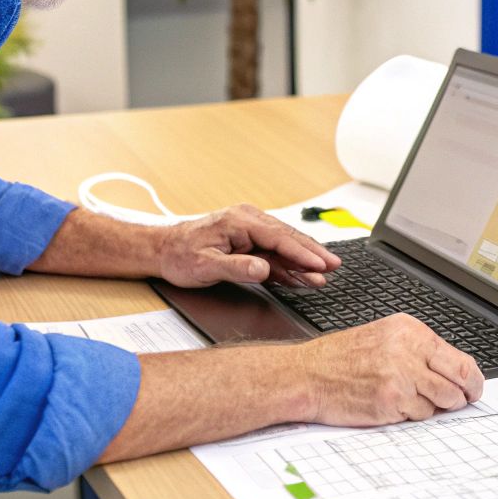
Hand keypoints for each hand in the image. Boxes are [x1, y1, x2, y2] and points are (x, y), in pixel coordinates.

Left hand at [156, 204, 340, 287]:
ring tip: (323, 275)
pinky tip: (301, 277)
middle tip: (334, 266)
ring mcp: (248, 231)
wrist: (164, 250)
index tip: (320, 264)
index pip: (279, 237)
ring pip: (282, 246)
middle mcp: (247, 221)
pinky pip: (272, 254)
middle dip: (312, 253)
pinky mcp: (247, 242)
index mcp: (240, 221)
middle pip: (287, 238)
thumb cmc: (180, 254)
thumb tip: (263, 269)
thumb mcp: (205, 265)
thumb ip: (236, 268)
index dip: (302, 252)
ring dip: (302, 261)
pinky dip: (287, 266)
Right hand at [295, 313, 484, 424]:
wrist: (307, 374)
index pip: (460, 358)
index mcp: (410, 330)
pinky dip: (410, 415)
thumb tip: (454, 372)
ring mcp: (402, 375)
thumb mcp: (384, 338)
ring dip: (433, 406)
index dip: (473, 379)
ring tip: (409, 399)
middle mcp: (409, 348)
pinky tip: (390, 404)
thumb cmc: (340, 359)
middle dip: (464, 395)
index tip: (474, 388)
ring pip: (443, 400)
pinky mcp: (392, 400)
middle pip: (461, 379)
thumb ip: (418, 351)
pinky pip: (419, 416)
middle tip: (461, 402)